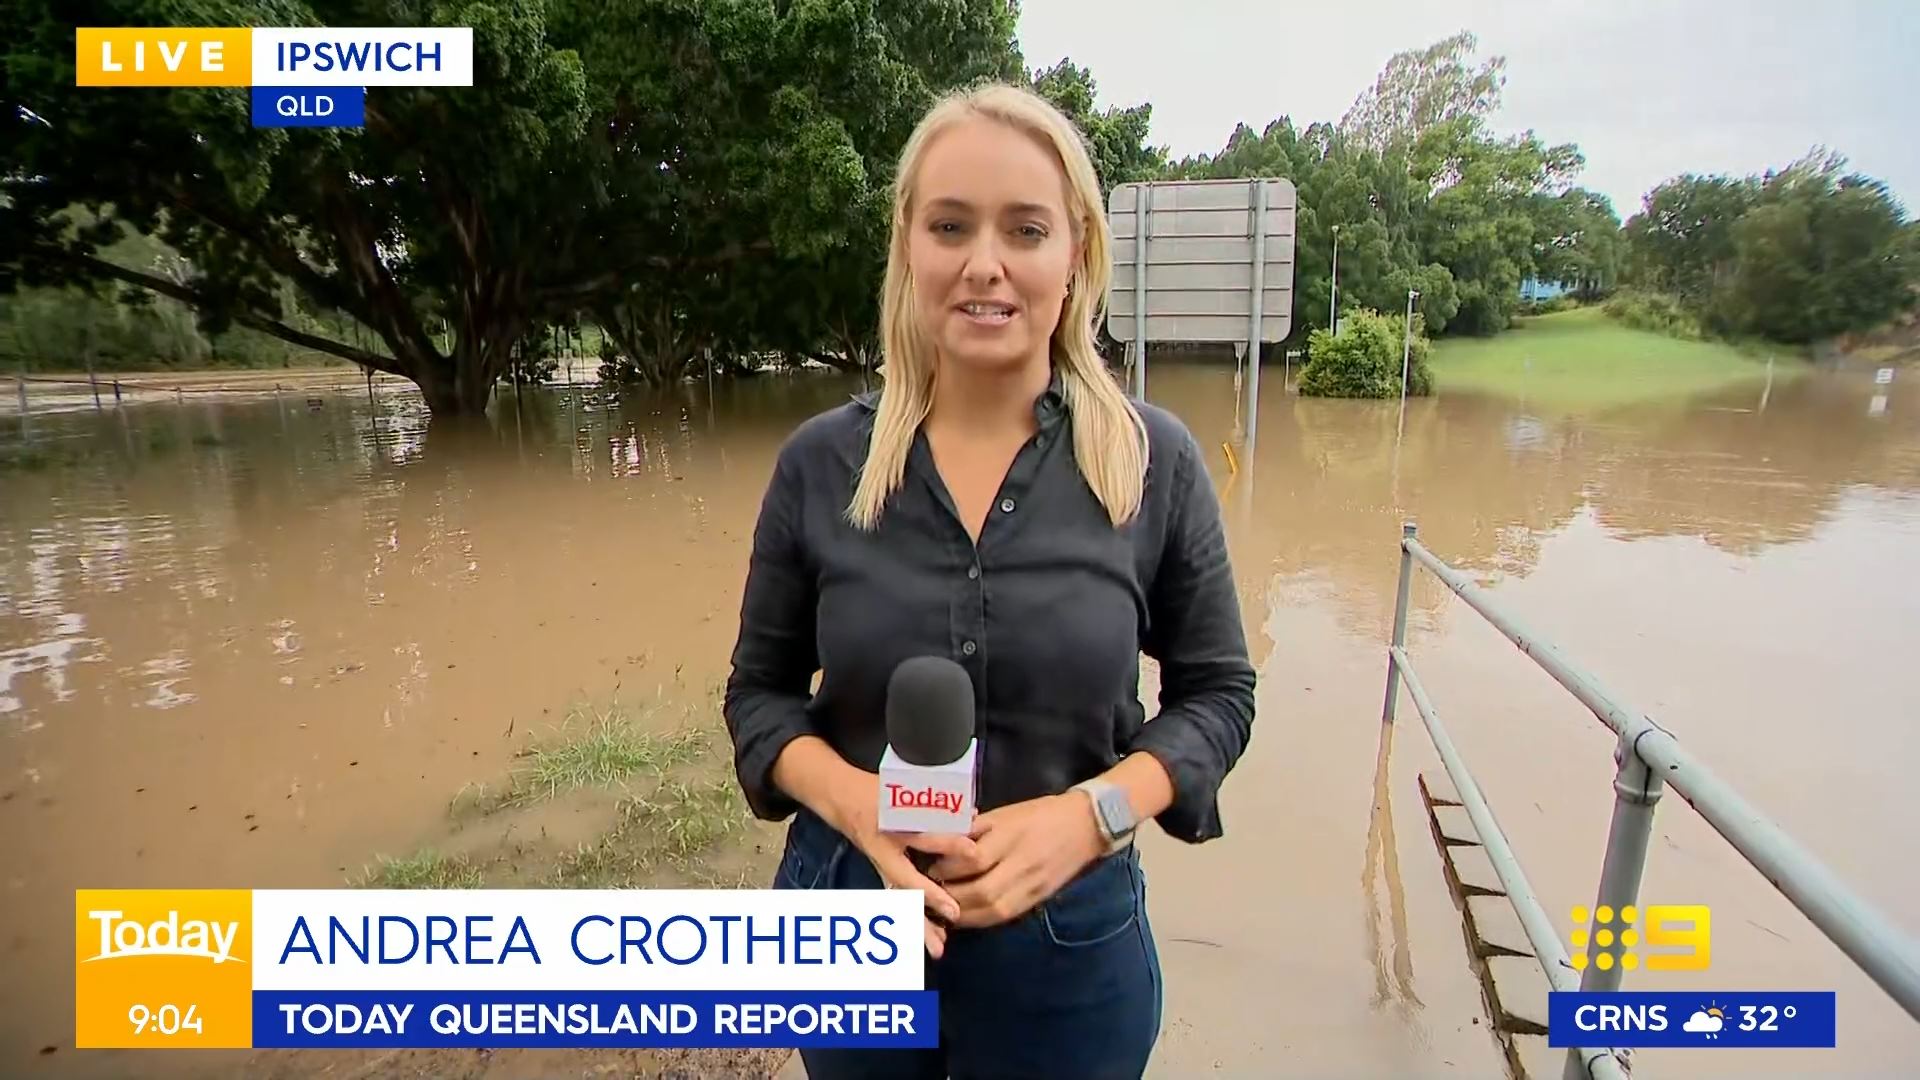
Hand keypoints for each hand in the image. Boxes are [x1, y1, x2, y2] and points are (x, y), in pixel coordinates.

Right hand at [825, 770, 976, 958]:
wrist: (843, 801)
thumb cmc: (880, 793)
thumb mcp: (904, 791)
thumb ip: (936, 806)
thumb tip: (975, 818)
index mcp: (891, 824)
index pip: (922, 835)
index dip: (947, 843)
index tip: (973, 852)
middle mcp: (884, 851)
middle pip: (906, 880)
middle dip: (930, 898)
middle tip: (955, 914)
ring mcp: (883, 867)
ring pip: (901, 900)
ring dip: (919, 925)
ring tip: (939, 948)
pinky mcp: (886, 877)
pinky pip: (899, 904)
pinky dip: (915, 924)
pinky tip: (934, 940)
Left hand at [932, 792, 1105, 929]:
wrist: (1085, 825)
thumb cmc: (1039, 813)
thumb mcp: (1003, 813)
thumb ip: (973, 830)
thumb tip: (940, 843)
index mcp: (1011, 835)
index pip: (973, 860)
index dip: (947, 869)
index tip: (929, 868)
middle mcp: (1021, 863)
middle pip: (980, 891)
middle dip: (950, 896)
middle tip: (930, 894)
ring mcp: (1031, 885)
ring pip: (992, 910)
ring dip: (963, 914)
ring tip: (943, 909)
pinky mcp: (1037, 899)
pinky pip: (1005, 916)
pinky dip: (981, 919)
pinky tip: (966, 915)